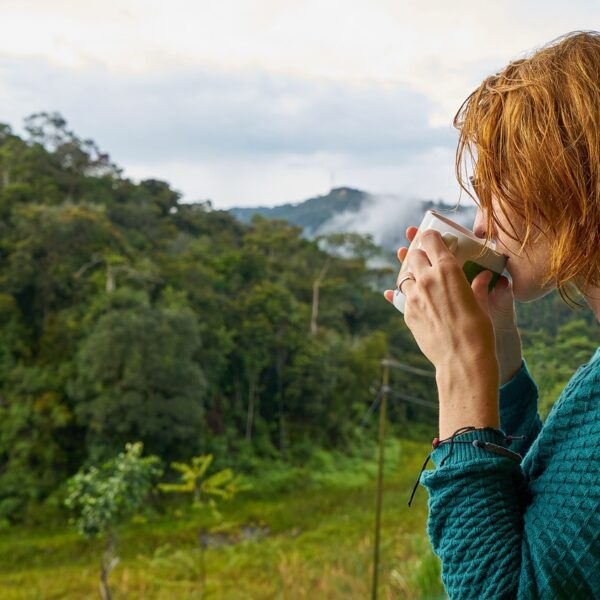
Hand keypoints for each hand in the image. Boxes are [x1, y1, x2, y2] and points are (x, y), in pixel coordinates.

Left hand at [383, 228, 499, 435]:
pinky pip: (403, 297)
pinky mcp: (407, 313)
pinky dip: (410, 295)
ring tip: (421, 279)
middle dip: (419, 254)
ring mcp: (413, 296)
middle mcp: (426, 279)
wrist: (461, 360)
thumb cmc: (479, 331)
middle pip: (414, 255)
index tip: (431, 236)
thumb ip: (477, 286)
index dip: (429, 236)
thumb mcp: (481, 303)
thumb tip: (483, 277)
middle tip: (426, 257)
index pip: (431, 241)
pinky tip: (417, 299)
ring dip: (412, 275)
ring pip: (405, 276)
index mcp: (447, 269)